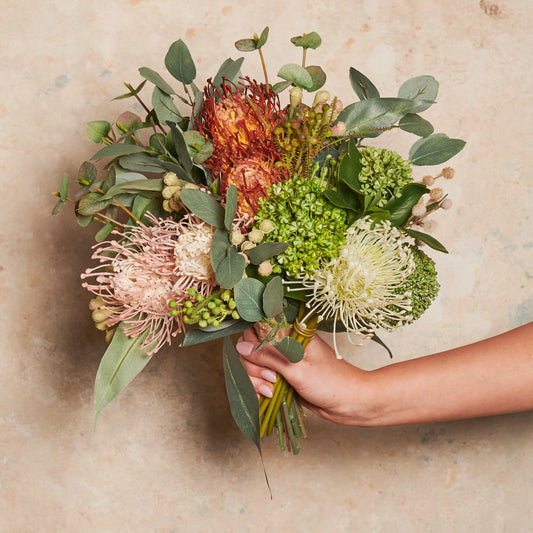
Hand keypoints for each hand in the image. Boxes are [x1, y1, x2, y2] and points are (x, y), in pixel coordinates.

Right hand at [236, 328, 371, 425]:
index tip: (258, 359)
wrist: (350, 404)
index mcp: (291, 333)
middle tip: (271, 380)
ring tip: (270, 392)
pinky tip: (266, 398)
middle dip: (253, 367)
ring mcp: (282, 362)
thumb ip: (269, 356)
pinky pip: (260, 380)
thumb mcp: (298, 368)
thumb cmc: (331, 382)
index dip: (252, 344)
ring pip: (253, 366)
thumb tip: (240, 346)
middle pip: (251, 349)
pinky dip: (258, 389)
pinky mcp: (282, 378)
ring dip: (255, 381)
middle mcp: (284, 345)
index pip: (258, 328)